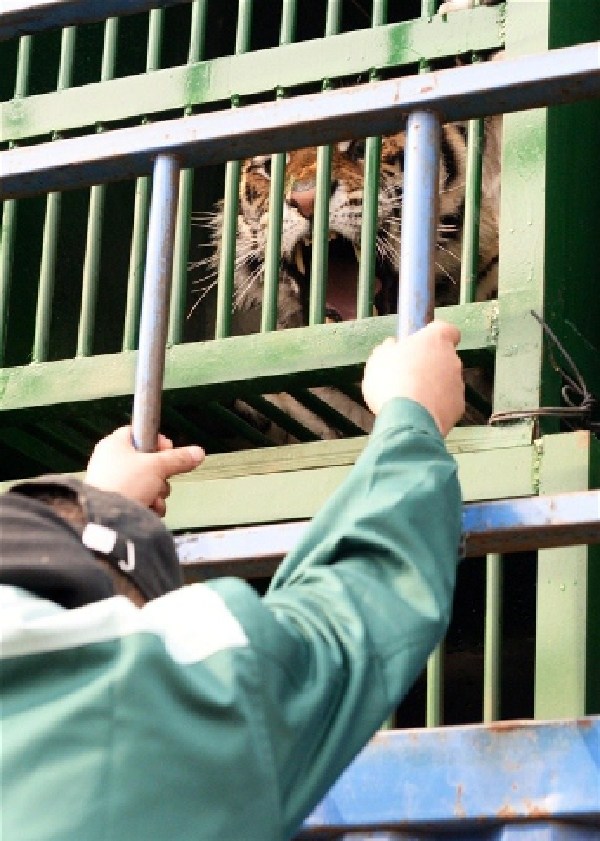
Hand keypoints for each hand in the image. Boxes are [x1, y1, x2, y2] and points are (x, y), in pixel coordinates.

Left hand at [85, 426, 204, 515]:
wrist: (106, 519)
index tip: (168, 451)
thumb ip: (179, 458)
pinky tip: (150, 508)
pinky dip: (150, 504)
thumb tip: (198, 453)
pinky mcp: (116, 501)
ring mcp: (113, 482)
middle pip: (147, 461)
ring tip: (154, 497)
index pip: (139, 433)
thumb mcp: (157, 466)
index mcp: (114, 445)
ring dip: (157, 492)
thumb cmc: (124, 484)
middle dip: (161, 474)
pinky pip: (141, 498)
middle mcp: (111, 461)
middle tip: (162, 478)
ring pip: (147, 482)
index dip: (157, 441)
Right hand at [361, 321, 464, 436]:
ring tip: (411, 398)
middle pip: (444, 357)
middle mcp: (452, 359)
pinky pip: (448, 401)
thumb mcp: (378, 360)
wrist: (406, 419)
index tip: (423, 342)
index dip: (436, 335)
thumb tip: (391, 346)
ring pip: (446, 380)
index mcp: (435, 340)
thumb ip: (388, 349)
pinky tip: (419, 412)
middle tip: (408, 374)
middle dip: (430, 364)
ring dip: (433, 386)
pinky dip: (437, 405)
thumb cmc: (390, 382)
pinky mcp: (459, 406)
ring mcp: (458, 384)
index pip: (448, 329)